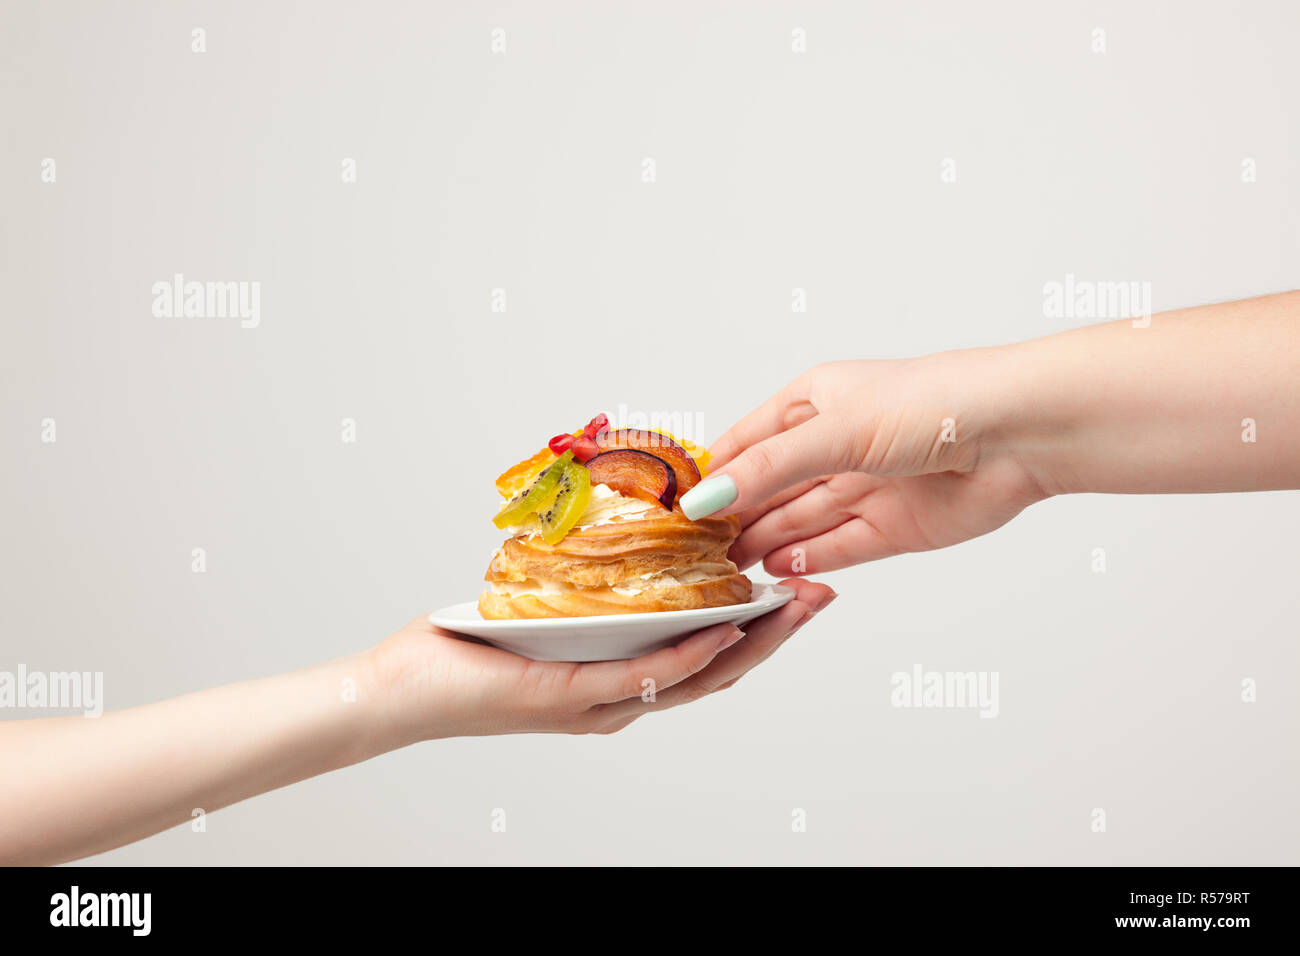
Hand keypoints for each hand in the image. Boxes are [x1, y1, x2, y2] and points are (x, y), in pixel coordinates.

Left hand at [369, 576, 835, 740]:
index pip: (703, 653)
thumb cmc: (466, 649)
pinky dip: (688, 655)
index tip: (797, 584)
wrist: (400, 689)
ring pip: (693, 678)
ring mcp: (597, 705)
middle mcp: (617, 699)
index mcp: (617, 678)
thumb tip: (624, 524)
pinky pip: (640, 679)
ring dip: (751, 643)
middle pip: (717, 670)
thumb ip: (590, 582)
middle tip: (823, 594)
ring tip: (793, 607)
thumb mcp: (542, 603)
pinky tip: (722, 629)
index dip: (758, 625)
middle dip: (776, 634)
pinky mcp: (568, 699)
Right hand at [695, 353, 1048, 574]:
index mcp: (814, 402)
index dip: (714, 476)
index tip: (678, 510)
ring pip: (801, 522)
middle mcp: (835, 444)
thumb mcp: (834, 430)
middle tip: (697, 554)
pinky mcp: (893, 527)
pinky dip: (808, 561)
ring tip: (728, 572)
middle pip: (772, 489)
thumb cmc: (933, 403)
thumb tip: (707, 499)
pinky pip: (839, 548)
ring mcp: (865, 487)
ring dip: (767, 544)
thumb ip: (769, 470)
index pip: (747, 443)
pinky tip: (777, 572)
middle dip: (737, 518)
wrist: (1018, 434)